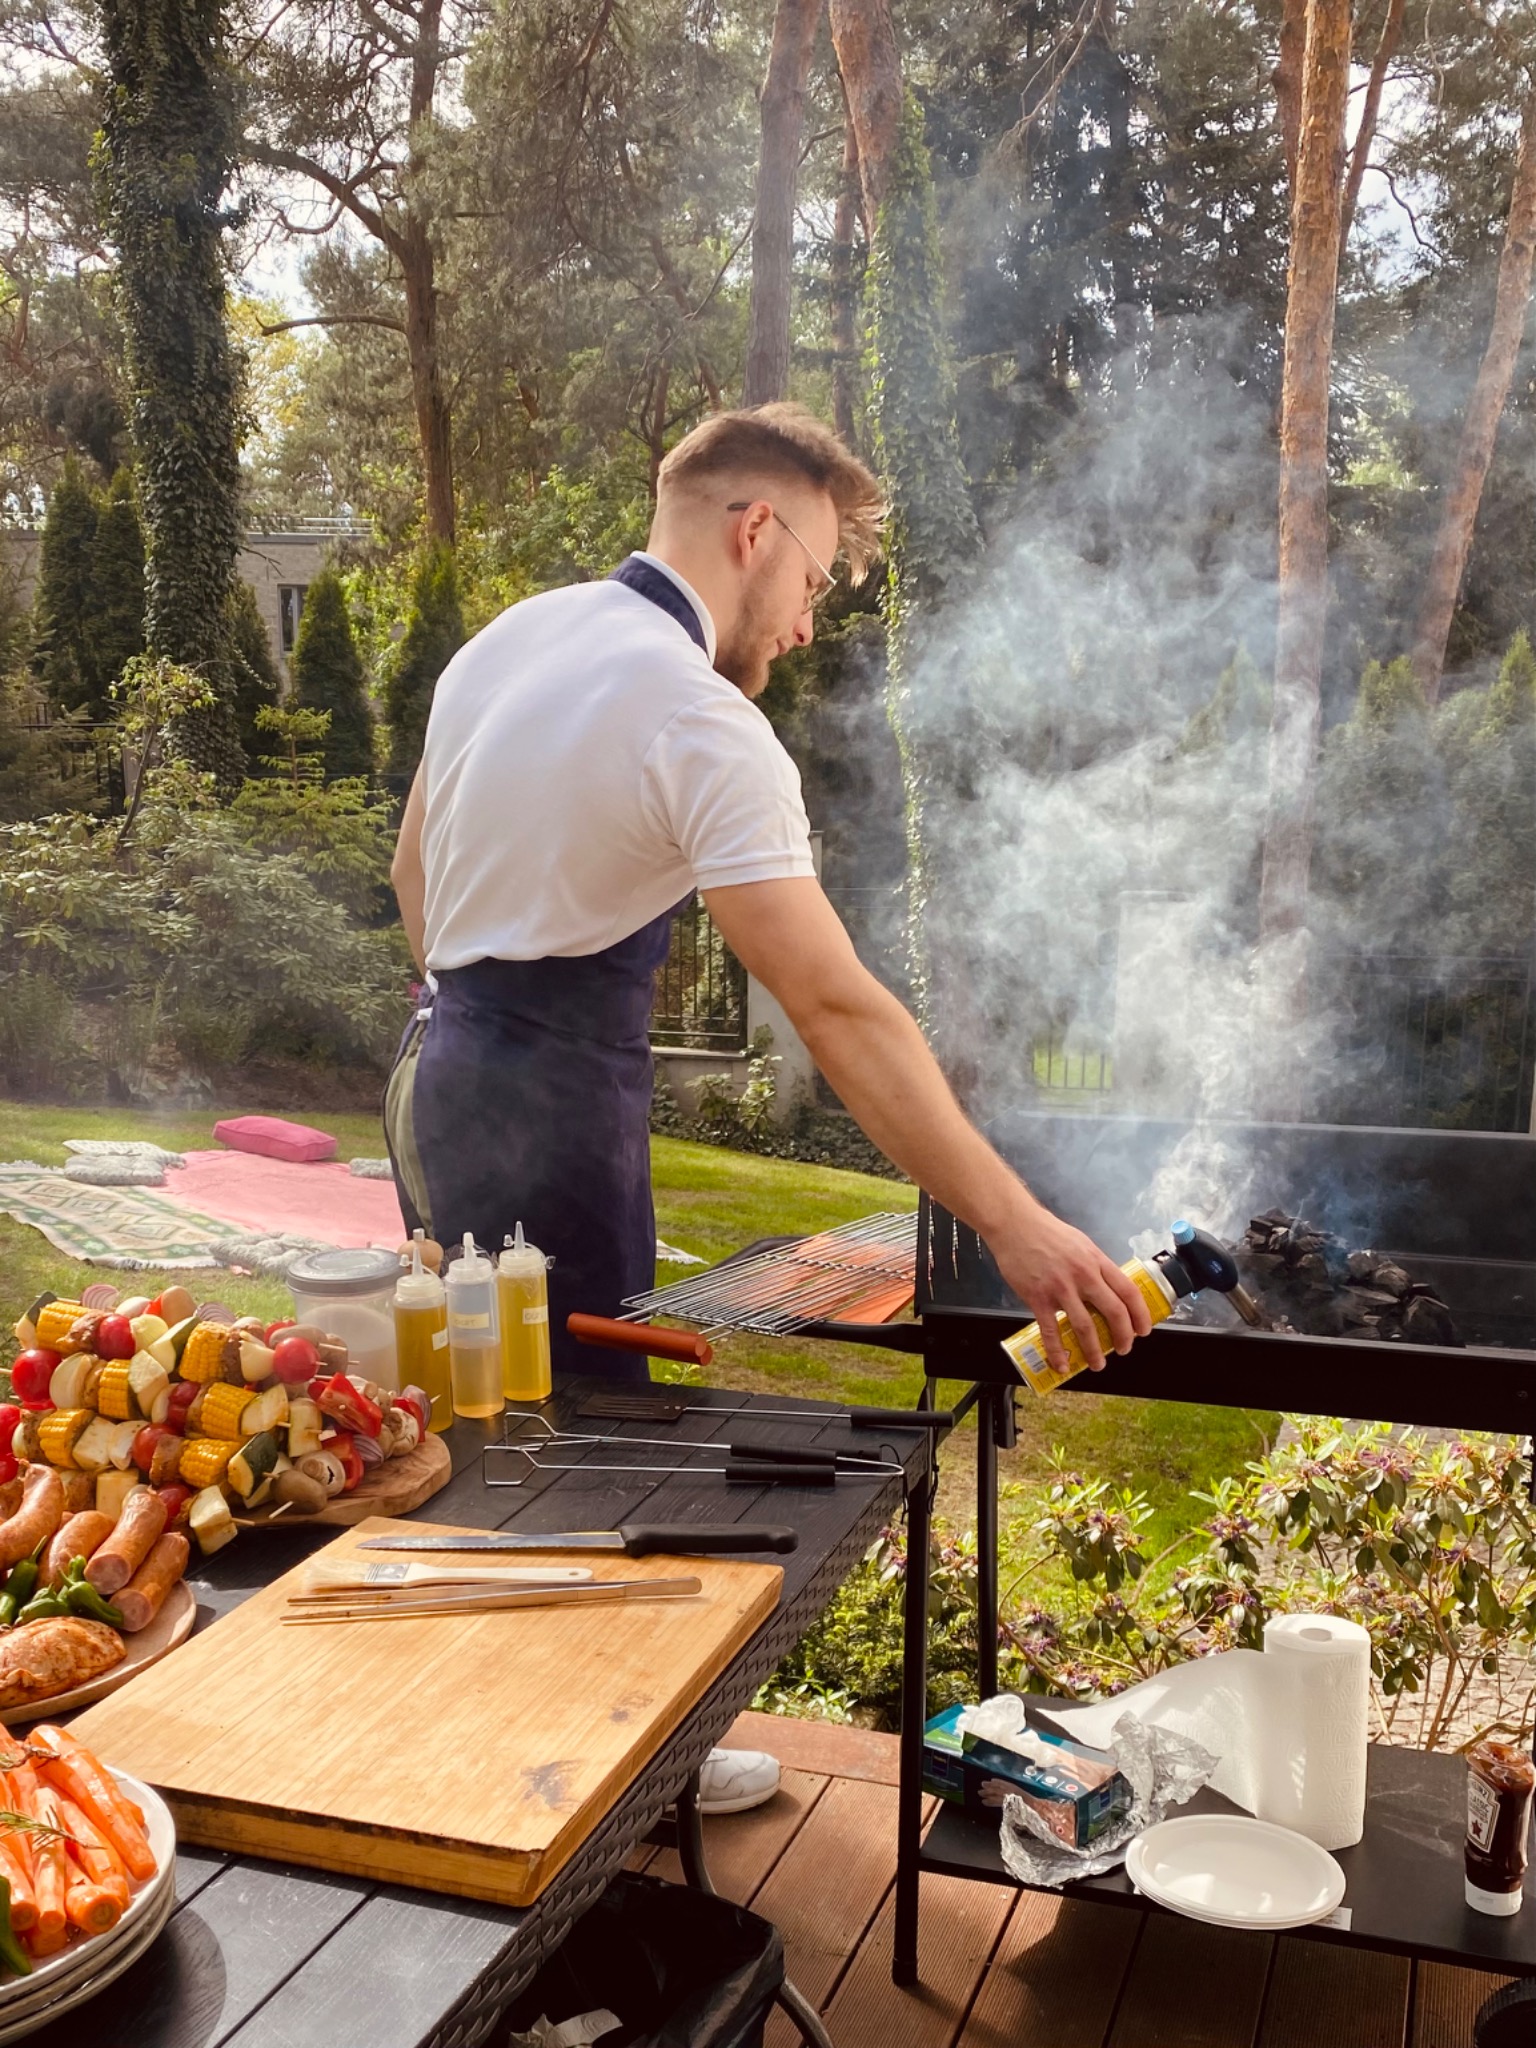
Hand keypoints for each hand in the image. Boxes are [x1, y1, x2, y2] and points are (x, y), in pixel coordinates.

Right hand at [987, 1196, 1153, 1374]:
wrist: (1014, 1225)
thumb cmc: (1046, 1232)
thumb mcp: (1081, 1244)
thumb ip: (1095, 1266)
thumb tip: (1106, 1288)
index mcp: (1096, 1261)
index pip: (1128, 1291)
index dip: (1140, 1314)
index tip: (1143, 1329)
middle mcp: (1083, 1275)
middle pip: (1114, 1312)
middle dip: (1124, 1337)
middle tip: (1124, 1348)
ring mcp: (1060, 1288)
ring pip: (1085, 1327)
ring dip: (1094, 1351)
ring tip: (1098, 1363)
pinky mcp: (1038, 1298)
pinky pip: (1050, 1331)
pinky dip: (1057, 1352)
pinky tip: (1062, 1364)